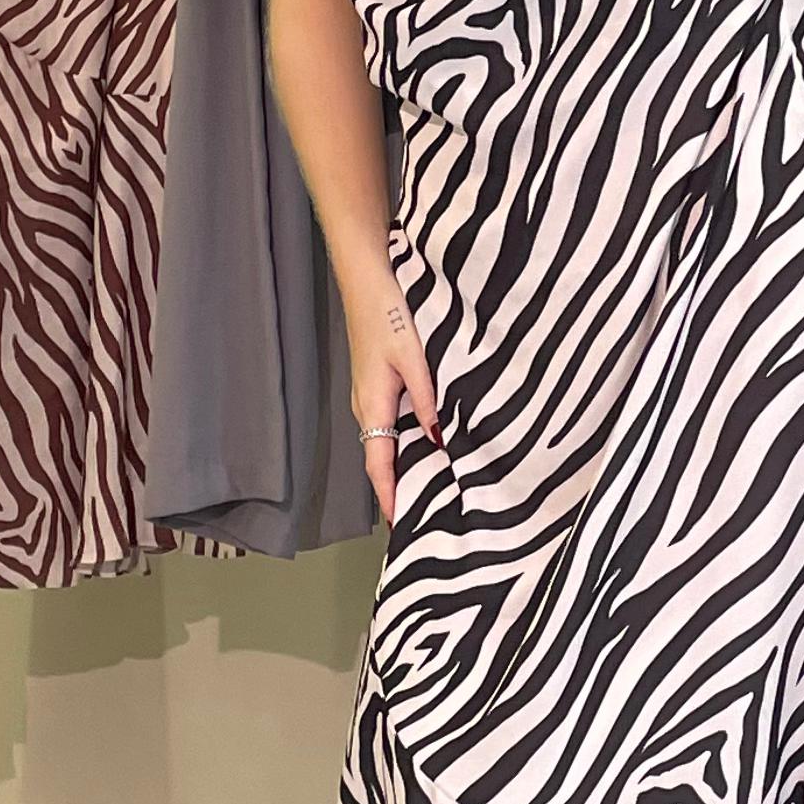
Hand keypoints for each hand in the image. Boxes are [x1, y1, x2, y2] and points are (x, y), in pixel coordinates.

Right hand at [345, 265, 441, 527]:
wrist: (366, 279)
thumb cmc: (388, 313)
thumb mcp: (414, 357)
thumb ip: (427, 398)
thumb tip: (437, 439)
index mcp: (373, 403)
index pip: (378, 462)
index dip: (389, 495)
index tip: (399, 524)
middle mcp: (365, 405)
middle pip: (379, 457)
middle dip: (394, 488)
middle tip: (417, 517)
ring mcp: (368, 394)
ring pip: (383, 441)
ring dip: (397, 467)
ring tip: (422, 490)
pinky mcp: (375, 383)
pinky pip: (386, 424)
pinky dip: (399, 444)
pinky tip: (420, 445)